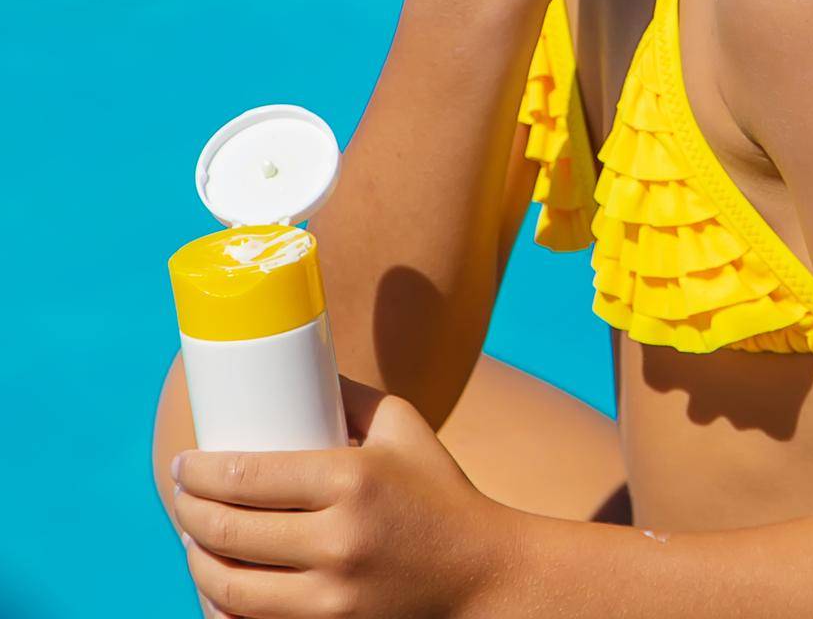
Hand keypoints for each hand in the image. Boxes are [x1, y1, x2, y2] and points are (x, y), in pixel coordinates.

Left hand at [173, 377, 516, 618]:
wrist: (482, 577)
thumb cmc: (439, 491)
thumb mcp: (402, 426)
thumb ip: (348, 395)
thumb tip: (293, 367)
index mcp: (351, 480)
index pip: (247, 477)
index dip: (199, 472)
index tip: (183, 463)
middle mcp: (338, 542)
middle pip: (229, 533)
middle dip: (188, 512)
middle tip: (181, 494)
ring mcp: (332, 601)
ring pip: (231, 589)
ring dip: (196, 563)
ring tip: (191, 539)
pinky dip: (222, 609)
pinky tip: (214, 589)